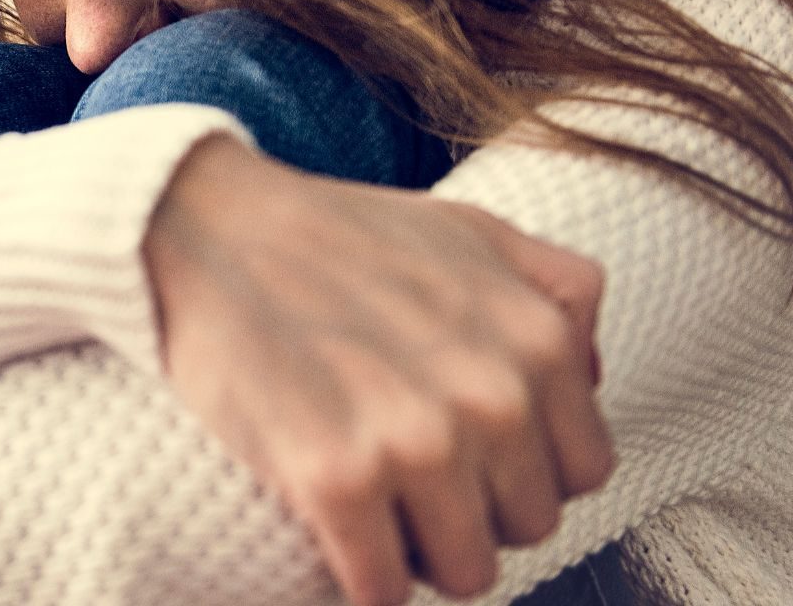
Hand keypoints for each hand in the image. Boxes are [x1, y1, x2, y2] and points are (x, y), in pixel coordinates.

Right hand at [145, 135, 613, 605]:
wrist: (203, 224)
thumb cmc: (330, 230)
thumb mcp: (471, 228)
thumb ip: (558, 289)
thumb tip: (589, 376)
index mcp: (537, 341)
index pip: (581, 470)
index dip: (520, 466)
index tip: (467, 453)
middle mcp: (492, 397)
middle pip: (524, 527)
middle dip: (471, 508)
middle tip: (407, 472)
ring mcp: (415, 442)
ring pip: (464, 572)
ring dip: (417, 550)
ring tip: (372, 504)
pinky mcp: (337, 481)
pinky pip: (381, 590)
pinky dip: (360, 577)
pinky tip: (333, 530)